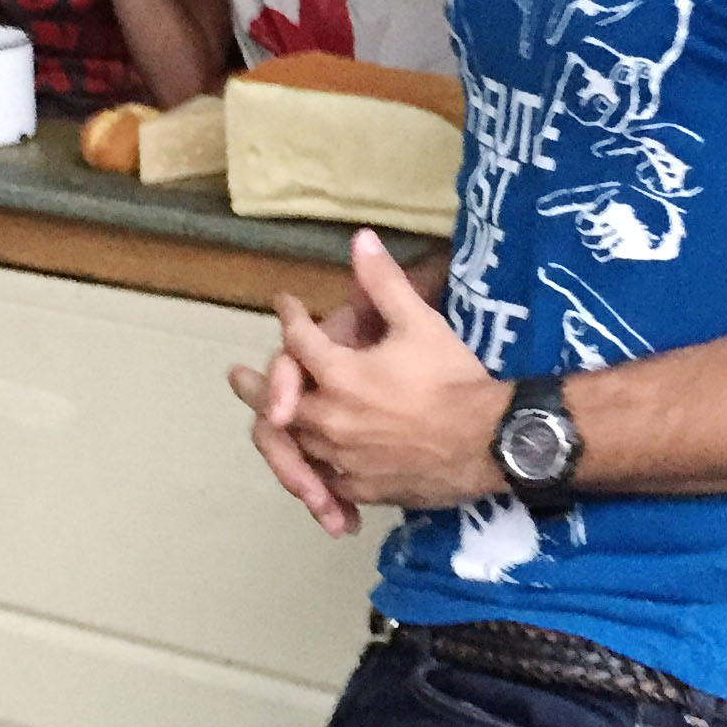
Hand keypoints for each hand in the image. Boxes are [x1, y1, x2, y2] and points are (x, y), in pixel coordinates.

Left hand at [228, 232, 502, 532]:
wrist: (489, 442)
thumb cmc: (453, 380)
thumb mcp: (421, 323)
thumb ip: (385, 283)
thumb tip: (360, 239)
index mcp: (340, 374)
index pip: (300, 339)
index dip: (291, 316)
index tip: (286, 303)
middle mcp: (330, 418)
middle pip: (278, 400)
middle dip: (258, 384)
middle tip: (237, 376)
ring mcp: (342, 457)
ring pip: (296, 443)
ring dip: (280, 426)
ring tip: (270, 421)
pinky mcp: (361, 487)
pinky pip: (324, 477)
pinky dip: (312, 466)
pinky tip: (310, 462)